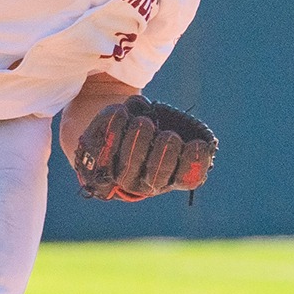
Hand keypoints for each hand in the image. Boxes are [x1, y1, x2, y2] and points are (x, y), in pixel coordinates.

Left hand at [71, 97, 216, 201]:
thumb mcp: (173, 127)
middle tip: (167, 134)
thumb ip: (189, 129)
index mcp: (171, 176)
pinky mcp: (93, 160)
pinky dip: (114, 125)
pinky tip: (121, 111)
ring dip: (140, 137)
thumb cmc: (151, 127)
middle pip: (157, 175)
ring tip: (142, 122)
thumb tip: (200, 136)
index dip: (194, 163)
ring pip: (129, 164)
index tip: (198, 143)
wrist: (111, 130)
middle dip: (165, 149)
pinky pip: (102, 147)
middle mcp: (143, 182)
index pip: (187, 178)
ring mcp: (117, 175)